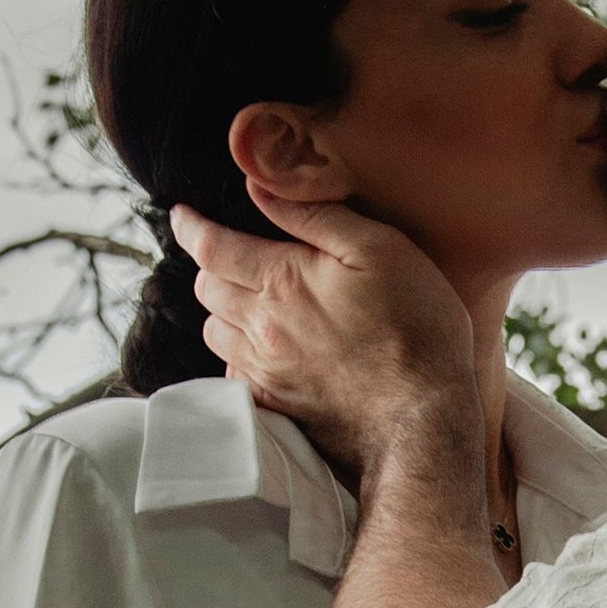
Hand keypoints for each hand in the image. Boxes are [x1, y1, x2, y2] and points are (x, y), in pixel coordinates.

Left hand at [172, 194, 478, 484]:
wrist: (424, 419)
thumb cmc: (416, 327)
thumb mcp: (380, 250)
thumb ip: (315, 217)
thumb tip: (259, 188)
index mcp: (281, 281)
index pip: (210, 246)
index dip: (189, 226)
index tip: (181, 215)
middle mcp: (261, 327)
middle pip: (206, 289)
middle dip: (210, 266)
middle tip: (227, 255)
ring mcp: (266, 371)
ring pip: (214, 333)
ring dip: (221, 312)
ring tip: (244, 302)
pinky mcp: (277, 407)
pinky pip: (232, 375)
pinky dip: (235, 357)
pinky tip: (261, 352)